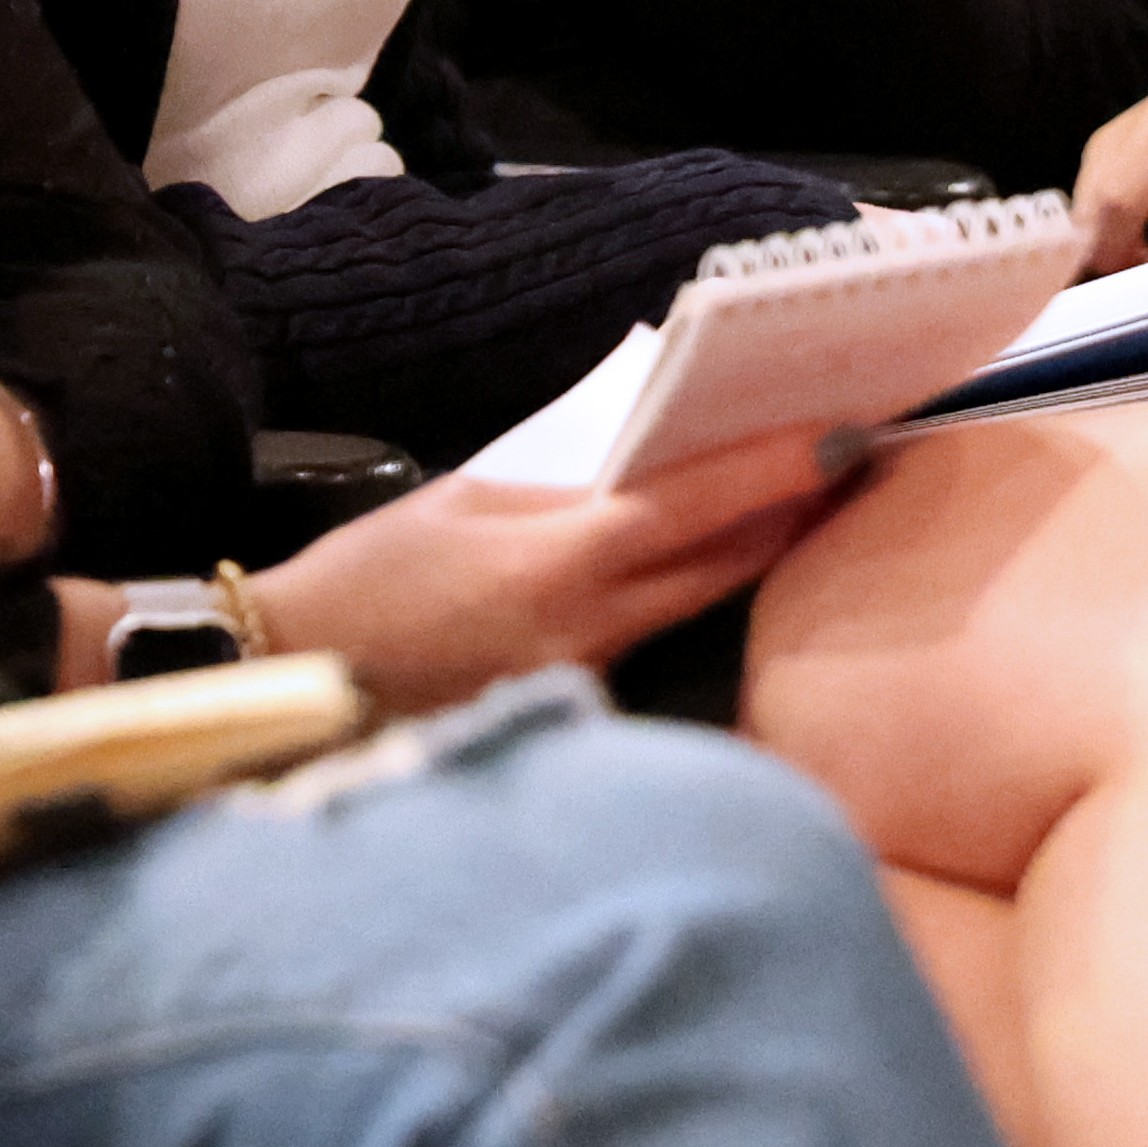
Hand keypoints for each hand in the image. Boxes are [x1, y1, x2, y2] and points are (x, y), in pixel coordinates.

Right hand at [243, 432, 836, 713]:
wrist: (296, 680)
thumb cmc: (366, 579)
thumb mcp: (462, 506)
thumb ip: (562, 501)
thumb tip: (644, 489)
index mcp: (557, 564)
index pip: (695, 508)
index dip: (776, 470)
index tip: (842, 434)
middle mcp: (588, 631)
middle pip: (722, 568)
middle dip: (789, 516)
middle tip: (851, 465)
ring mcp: (585, 681)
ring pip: (692, 610)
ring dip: (745, 557)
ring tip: (797, 505)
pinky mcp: (572, 712)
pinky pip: (650, 647)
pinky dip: (686, 602)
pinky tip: (708, 572)